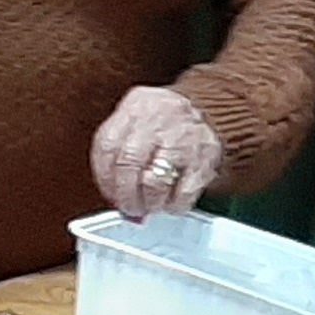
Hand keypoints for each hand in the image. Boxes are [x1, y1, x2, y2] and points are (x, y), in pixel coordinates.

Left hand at [92, 84, 223, 218]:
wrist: (209, 109)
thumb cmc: (165, 122)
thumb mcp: (136, 123)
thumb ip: (119, 153)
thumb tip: (113, 197)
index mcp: (136, 107)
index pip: (107, 146)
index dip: (105, 178)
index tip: (110, 193)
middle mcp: (159, 119)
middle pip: (129, 163)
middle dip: (126, 194)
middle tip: (129, 206)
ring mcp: (184, 137)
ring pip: (155, 182)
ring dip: (149, 202)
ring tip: (149, 205)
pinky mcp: (206, 157)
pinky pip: (184, 192)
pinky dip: (174, 205)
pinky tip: (171, 203)